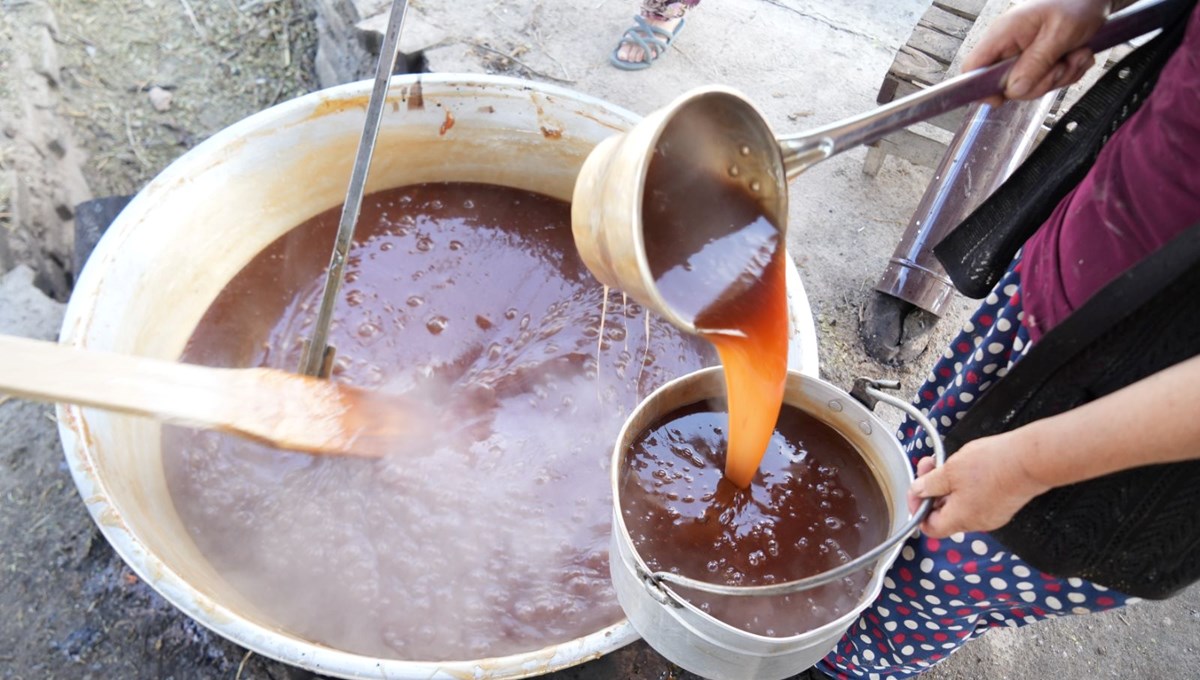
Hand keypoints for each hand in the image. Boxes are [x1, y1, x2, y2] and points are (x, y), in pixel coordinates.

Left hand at [906, 430, 1051, 537]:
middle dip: (933, 489)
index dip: (918, 509)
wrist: (1031, 459)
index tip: (916, 489)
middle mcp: (977, 523)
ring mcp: (993, 515)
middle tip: (931, 465)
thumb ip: (929, 484)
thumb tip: (918, 492)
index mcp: (960, 519)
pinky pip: (978, 499)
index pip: (929, 527)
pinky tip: (969, 466)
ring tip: (950, 462)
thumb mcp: (950, 471)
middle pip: (944, 514)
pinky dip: (967, 485)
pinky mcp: (1004, 505)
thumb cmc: (992, 465)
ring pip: (961, 504)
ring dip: (949, 484)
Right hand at [963, 0, 1108, 105]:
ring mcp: (1024, 55)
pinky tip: (1077, 55)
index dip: (981, 88)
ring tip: (1076, 54)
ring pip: (1031, 86)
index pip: (973, 67)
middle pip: (1007, 86)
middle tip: (1063, 65)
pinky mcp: (1038, 62)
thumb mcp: (1059, 33)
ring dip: (1060, 76)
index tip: (1002, 99)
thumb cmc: (1076, 3)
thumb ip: (1036, 63)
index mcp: (1004, 34)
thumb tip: (1013, 90)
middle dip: (1041, 82)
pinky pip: (1047, 81)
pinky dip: (1067, 73)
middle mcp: (1009, 46)